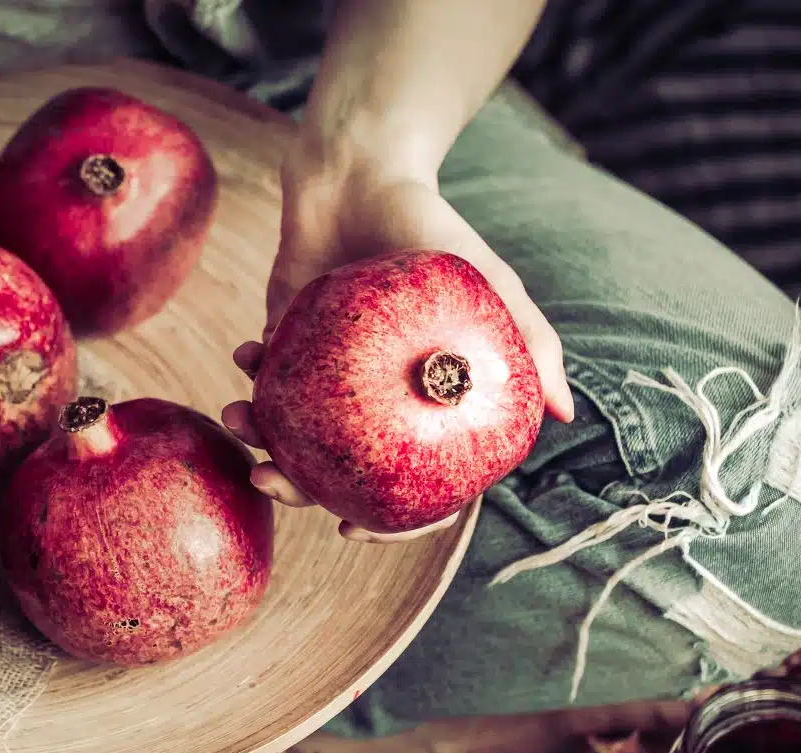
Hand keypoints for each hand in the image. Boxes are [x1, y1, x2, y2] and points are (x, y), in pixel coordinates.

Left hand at [221, 142, 573, 542]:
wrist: (363, 173)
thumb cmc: (433, 226)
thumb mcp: (487, 280)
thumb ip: (527, 339)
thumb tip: (563, 415)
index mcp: (425, 404)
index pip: (415, 486)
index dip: (389, 523)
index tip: (350, 530)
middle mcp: (377, 401)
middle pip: (338, 473)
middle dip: (295, 487)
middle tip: (267, 478)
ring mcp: (330, 378)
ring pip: (291, 435)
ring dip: (257, 434)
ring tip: (237, 414)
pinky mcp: (286, 345)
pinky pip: (264, 380)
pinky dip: (251, 377)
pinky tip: (246, 358)